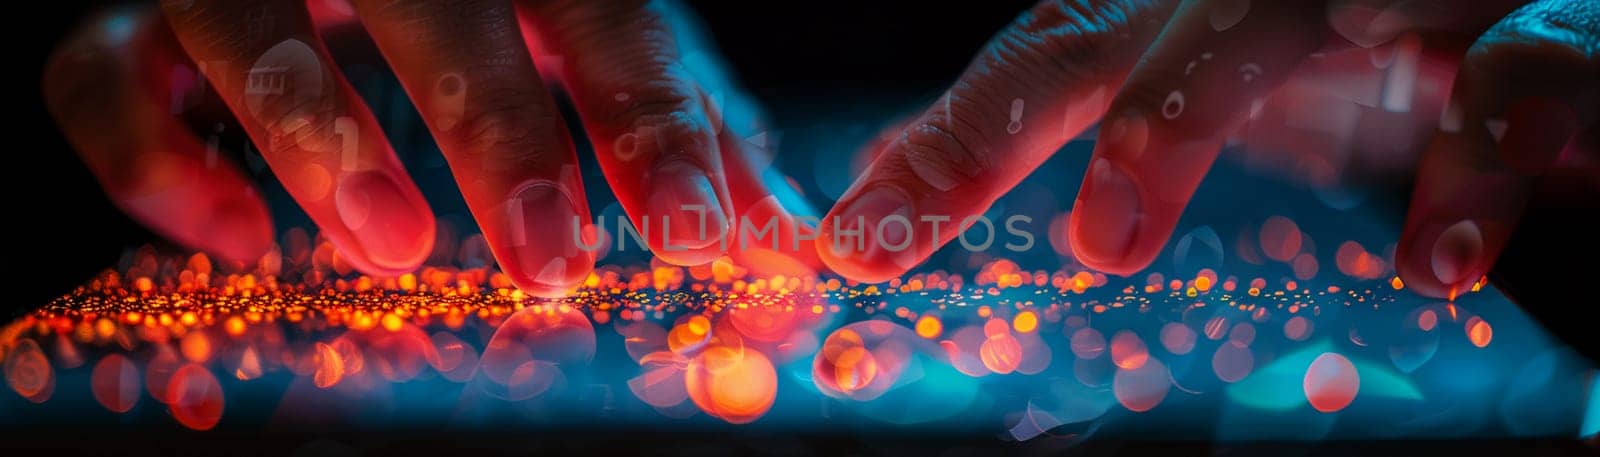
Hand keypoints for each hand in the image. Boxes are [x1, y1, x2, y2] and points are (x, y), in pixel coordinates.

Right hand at [44, 0, 814, 295]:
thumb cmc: (502, 13)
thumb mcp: (594, 49)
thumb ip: (679, 130)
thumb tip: (780, 243)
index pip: (605, 16)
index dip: (651, 123)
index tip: (695, 233)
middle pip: (436, 8)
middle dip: (496, 132)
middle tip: (548, 255)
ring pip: (247, 25)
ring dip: (320, 139)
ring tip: (394, 244)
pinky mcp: (134, 23)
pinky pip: (101, 80)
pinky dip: (157, 164)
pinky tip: (238, 241)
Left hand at [816, 0, 1596, 299]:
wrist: (1519, 6)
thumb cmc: (1337, 42)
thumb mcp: (1190, 82)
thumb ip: (1068, 124)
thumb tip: (892, 188)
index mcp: (1168, 18)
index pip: (1033, 65)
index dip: (942, 147)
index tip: (858, 239)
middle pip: (1107, 42)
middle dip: (996, 128)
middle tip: (943, 224)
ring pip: (1261, 31)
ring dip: (1170, 120)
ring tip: (1105, 235)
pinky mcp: (1523, 27)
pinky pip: (1503, 76)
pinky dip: (1470, 158)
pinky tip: (1435, 258)